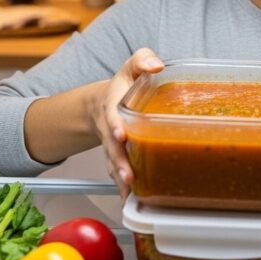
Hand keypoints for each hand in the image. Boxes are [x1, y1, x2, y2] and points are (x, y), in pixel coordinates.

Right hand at [91, 47, 163, 198]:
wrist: (103, 102)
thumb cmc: (124, 84)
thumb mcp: (131, 66)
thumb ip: (142, 60)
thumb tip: (157, 65)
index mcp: (113, 105)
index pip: (112, 115)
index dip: (115, 125)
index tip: (120, 134)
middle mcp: (110, 128)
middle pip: (112, 147)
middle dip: (119, 161)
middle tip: (128, 174)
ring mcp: (112, 145)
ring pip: (114, 164)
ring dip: (120, 178)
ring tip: (130, 192)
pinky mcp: (118, 157)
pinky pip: (118, 173)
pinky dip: (124, 187)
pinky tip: (133, 199)